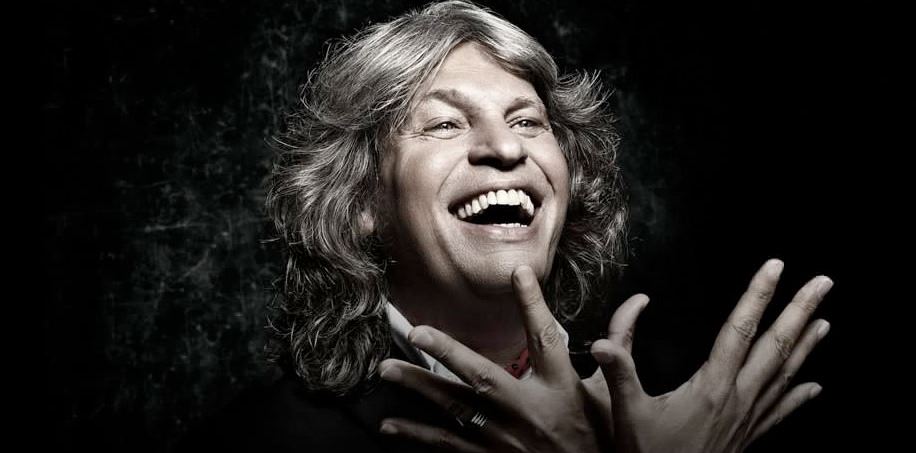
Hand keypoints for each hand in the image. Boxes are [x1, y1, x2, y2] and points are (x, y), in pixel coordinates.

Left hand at [377, 265, 602, 452]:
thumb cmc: (601, 436)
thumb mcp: (614, 393)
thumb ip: (620, 346)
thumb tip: (640, 300)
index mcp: (559, 387)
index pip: (546, 337)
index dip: (533, 303)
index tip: (518, 272)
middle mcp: (528, 411)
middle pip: (482, 377)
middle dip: (447, 353)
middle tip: (414, 332)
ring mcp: (505, 440)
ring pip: (455, 410)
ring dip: (419, 389)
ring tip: (385, 371)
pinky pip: (448, 447)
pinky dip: (418, 436)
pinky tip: (390, 426)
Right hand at [591, 259, 831, 452]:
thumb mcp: (629, 413)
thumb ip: (619, 374)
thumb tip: (601, 343)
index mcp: (713, 386)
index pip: (740, 329)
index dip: (758, 295)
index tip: (775, 267)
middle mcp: (739, 398)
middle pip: (777, 346)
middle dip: (801, 311)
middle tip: (824, 284)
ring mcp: (749, 419)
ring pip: (786, 375)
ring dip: (807, 346)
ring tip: (824, 322)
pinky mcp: (749, 437)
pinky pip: (782, 412)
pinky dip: (800, 397)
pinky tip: (816, 388)